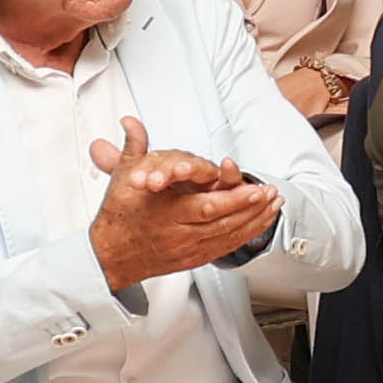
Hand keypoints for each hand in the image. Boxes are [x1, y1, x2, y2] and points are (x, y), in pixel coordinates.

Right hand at [85, 120, 280, 282]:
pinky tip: (257, 225)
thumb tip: (130, 123)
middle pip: (224, 223)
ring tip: (273, 205)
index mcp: (166, 214)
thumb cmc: (118, 217)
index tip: (254, 189)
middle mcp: (180, 235)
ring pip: (228, 237)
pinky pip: (224, 249)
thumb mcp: (123, 178)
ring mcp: (188, 250)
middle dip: (252, 208)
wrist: (109, 257)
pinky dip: (243, 236)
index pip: (207, 208)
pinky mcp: (193, 260)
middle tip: (271, 194)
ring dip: (254, 221)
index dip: (234, 199)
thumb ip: (133, 148)